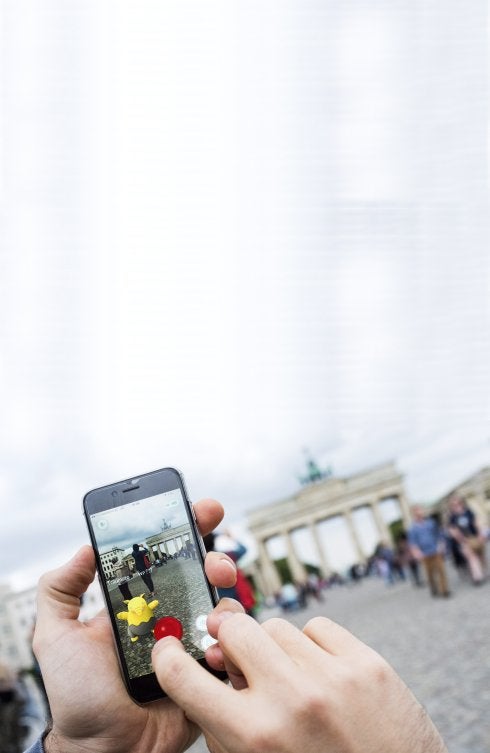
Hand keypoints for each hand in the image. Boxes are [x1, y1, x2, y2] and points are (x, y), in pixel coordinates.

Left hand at [33, 498, 235, 752]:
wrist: (106, 752)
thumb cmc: (78, 697)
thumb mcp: (56, 636)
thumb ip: (60, 590)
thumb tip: (86, 547)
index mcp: (137, 603)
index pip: (164, 557)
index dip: (185, 529)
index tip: (203, 510)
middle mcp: (168, 617)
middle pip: (201, 573)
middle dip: (214, 555)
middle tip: (215, 562)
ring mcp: (191, 642)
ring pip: (222, 604)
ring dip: (226, 595)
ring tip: (216, 604)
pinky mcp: (208, 670)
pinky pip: (232, 645)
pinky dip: (234, 636)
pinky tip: (217, 640)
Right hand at [152, 612, 447, 752]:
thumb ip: (224, 728)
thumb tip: (206, 671)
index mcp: (253, 738)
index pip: (184, 677)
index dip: (169, 657)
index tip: (170, 648)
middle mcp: (290, 700)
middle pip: (236, 629)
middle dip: (229, 639)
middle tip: (233, 650)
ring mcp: (332, 677)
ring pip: (278, 626)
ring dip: (274, 647)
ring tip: (288, 676)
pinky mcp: (368, 664)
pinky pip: (319, 627)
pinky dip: (313, 645)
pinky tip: (319, 671)